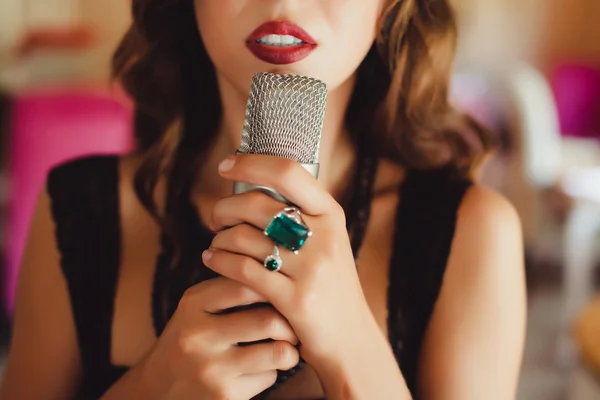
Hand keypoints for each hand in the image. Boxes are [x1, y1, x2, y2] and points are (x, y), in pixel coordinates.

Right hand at [147, 277, 299, 399]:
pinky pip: (269, 377)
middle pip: (269, 320)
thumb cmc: (191, 338)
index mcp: (193, 304)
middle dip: (289, 323)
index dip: (274, 287)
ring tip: (287, 346)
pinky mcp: (224, 395)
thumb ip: (230, 287)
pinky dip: (272, 371)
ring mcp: (211, 368)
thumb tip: (279, 268)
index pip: (246, 284)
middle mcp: (199, 335)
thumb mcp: (198, 307)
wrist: (159, 388)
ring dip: (290, 349)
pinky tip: (260, 369)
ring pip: (278, 352)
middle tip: (292, 324)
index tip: (283, 292)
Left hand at [203, 154, 383, 365]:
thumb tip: (251, 186)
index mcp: (331, 215)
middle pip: (258, 204)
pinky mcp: (294, 299)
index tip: (225, 166)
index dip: (250, 164)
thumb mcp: (328, 242)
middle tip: (216, 217)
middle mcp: (323, 237)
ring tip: (216, 243)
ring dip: (220, 237)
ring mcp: (310, 269)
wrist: (351, 339)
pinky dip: (219, 260)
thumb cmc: (330, 286)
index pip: (288, 172)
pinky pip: (241, 269)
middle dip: (225, 207)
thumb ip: (300, 216)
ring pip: (244, 237)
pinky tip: (213, 259)